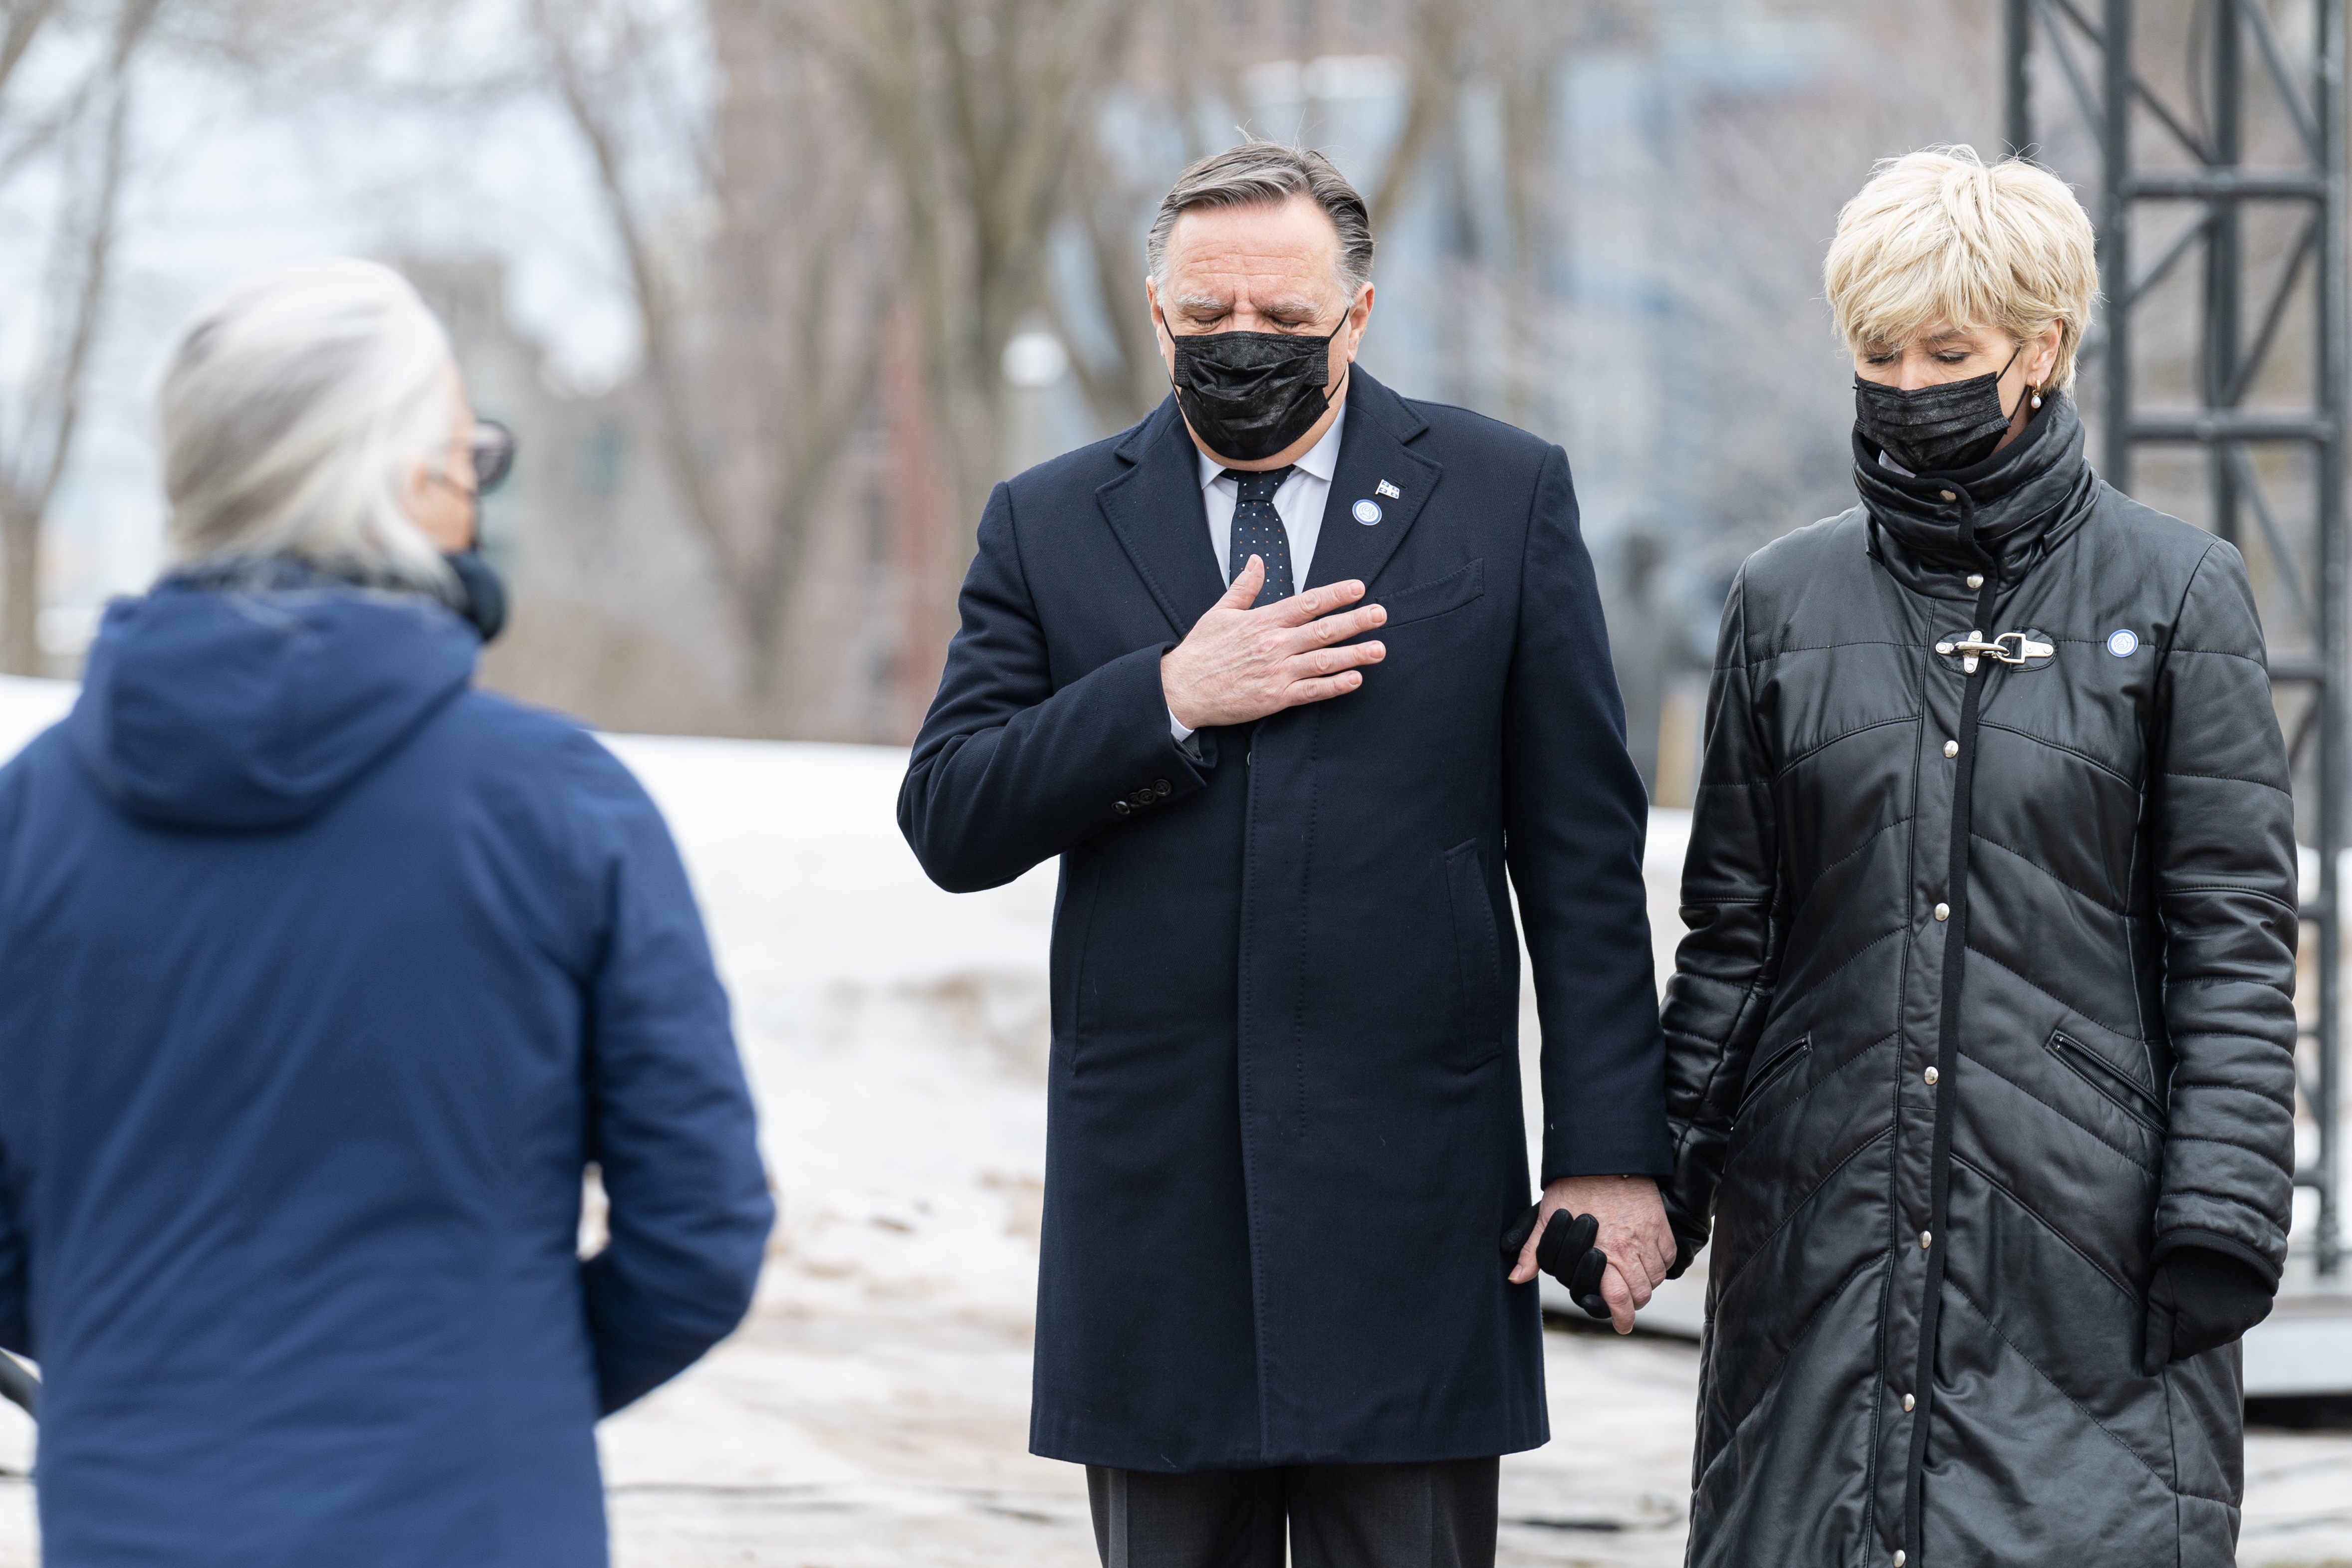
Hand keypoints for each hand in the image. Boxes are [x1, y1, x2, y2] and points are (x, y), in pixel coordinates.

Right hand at [1160, 557, 1386, 730]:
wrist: (1181, 689)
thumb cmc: (1200, 652)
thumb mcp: (1219, 612)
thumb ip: (1244, 587)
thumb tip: (1256, 562)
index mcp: (1263, 621)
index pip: (1307, 603)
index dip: (1336, 594)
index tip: (1358, 588)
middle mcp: (1274, 644)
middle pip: (1324, 629)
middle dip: (1356, 621)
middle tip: (1381, 614)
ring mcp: (1277, 672)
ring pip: (1324, 660)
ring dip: (1354, 654)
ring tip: (1379, 648)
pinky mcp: (1275, 697)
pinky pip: (1312, 690)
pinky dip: (1335, 685)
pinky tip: (1355, 679)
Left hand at [1508, 1175, 1673, 1333]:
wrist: (1603, 1157)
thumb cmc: (1571, 1187)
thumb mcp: (1546, 1218)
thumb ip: (1533, 1252)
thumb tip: (1516, 1279)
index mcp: (1601, 1252)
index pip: (1618, 1299)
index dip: (1622, 1317)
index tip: (1621, 1324)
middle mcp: (1628, 1249)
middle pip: (1641, 1294)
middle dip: (1633, 1304)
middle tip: (1624, 1301)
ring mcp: (1647, 1238)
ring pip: (1655, 1279)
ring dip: (1645, 1284)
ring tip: (1632, 1279)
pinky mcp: (1660, 1226)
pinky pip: (1668, 1258)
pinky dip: (1659, 1265)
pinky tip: (1645, 1259)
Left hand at [2141, 1245, 2274, 1373]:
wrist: (2217, 1235)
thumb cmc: (2179, 1265)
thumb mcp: (2160, 1297)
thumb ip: (2155, 1336)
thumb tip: (2151, 1371)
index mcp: (2201, 1331)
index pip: (2180, 1352)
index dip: (2171, 1332)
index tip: (2171, 1310)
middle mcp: (2229, 1331)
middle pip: (2203, 1343)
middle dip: (2192, 1327)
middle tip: (2188, 1296)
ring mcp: (2249, 1320)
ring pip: (2223, 1333)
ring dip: (2213, 1319)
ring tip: (2206, 1290)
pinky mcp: (2263, 1308)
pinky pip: (2242, 1320)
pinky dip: (2233, 1310)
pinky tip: (2225, 1289)